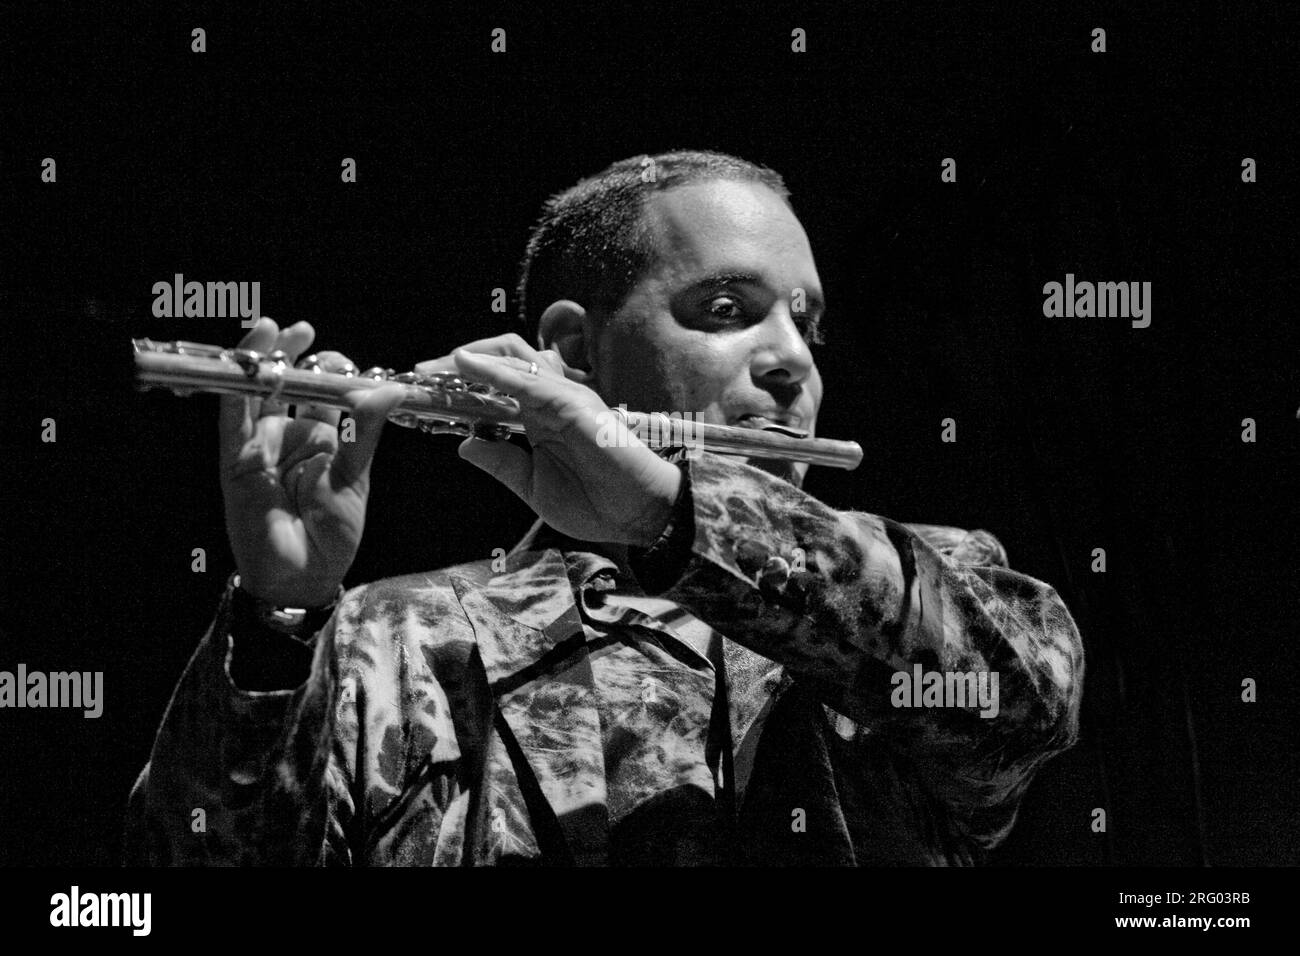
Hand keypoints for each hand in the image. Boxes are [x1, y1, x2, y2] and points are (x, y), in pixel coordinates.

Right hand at [218, 318, 406, 606]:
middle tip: (305, 333)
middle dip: (296, 354)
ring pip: (259, 392)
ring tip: (274, 329)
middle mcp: (293, 435)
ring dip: (264, 359)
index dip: (332, 371)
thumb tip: (392, 390)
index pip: (326, 392)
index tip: (342, 362)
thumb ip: (365, 431)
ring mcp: (264, 443)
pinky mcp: (238, 458)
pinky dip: (236, 388)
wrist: (303, 574)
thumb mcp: (354, 478)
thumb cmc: (333, 533)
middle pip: (290, 383)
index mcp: (326, 438)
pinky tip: (245, 363)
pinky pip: (234, 418)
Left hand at [414, 334, 681, 546]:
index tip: (421, 391)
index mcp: (538, 418)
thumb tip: (465, 442)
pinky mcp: (575, 406)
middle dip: (455, 364)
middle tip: (418, 374)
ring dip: (468, 362)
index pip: (493, 387)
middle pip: (498, 362)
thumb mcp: (533, 487)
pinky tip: (467, 369)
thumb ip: (502, 461)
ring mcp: (563, 399)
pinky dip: (496, 373)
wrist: (639, 516)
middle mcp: (549, 401)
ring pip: (511, 362)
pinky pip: (530, 383)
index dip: (457, 384)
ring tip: (433, 369)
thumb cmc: (597, 504)